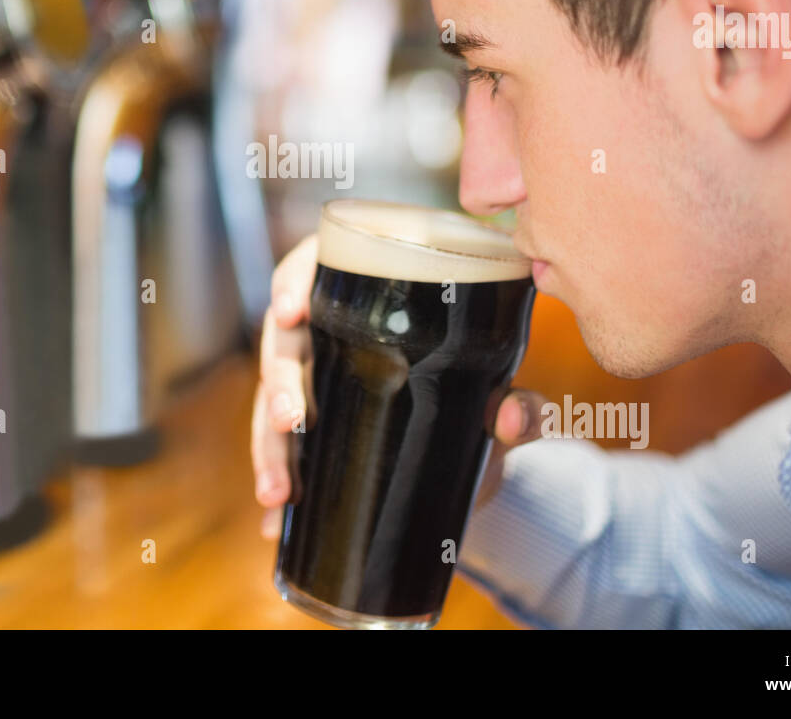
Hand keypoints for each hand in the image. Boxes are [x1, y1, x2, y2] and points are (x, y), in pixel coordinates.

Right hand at [250, 233, 545, 535]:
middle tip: (291, 419)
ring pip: (272, 405)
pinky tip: (273, 523)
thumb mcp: (503, 399)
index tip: (289, 312)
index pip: (316, 266)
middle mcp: (330, 336)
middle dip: (279, 384)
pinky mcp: (310, 437)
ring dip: (268, 448)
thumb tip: (509, 415)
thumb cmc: (483, 402)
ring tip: (279, 491)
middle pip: (284, 344)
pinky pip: (280, 456)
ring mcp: (314, 386)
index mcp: (367, 298)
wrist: (476, 463)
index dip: (292, 281)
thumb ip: (522, 406)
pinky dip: (275, 487)